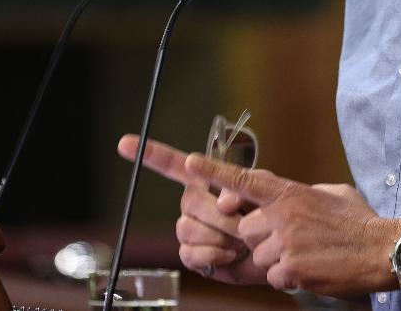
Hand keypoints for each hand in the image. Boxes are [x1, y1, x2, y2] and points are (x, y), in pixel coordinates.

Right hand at [117, 135, 267, 284]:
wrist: (276, 250)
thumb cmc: (269, 213)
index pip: (172, 164)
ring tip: (240, 241)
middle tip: (242, 223)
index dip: (150, 153)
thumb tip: (223, 202)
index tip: (124, 143)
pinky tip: (230, 254)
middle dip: (220, 215)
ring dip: (220, 237)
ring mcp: (189, 229)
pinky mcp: (192, 255)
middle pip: (189, 202)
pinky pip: (191, 254)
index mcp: (204, 181)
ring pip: (188, 229)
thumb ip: (242, 184)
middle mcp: (191, 203)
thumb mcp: (262, 188)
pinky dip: (216, 256)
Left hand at [184, 152, 400, 296]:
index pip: (243, 179)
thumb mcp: (329, 193)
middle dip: (261, 239)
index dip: (213, 171)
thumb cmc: (359, 221)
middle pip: (245, 230)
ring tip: (307, 255)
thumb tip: (280, 193)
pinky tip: (311, 269)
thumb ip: (298, 192)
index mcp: (290, 192)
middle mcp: (283, 215)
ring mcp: (286, 242)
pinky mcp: (292, 268)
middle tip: (293, 240)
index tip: (189, 163)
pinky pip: (273, 277)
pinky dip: (289, 278)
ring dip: (277, 261)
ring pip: (258, 256)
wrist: (382, 250)